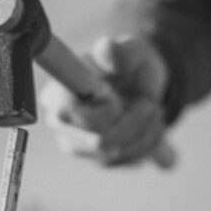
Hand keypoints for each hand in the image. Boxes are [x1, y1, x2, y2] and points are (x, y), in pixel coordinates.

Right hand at [40, 35, 175, 167]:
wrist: (142, 82)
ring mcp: (77, 145)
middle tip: (148, 101)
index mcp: (57, 92)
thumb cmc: (130, 63)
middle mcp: (59, 122)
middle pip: (100, 141)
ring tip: (153, 110)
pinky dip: (148, 144)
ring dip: (146, 132)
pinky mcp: (97, 159)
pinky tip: (151, 126)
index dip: (102, 109)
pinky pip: (127, 162)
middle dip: (134, 122)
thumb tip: (107, 48)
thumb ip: (121, 51)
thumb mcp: (132, 51)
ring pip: (117, 154)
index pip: (70, 115)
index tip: (113, 92)